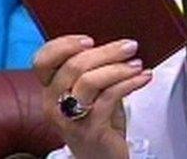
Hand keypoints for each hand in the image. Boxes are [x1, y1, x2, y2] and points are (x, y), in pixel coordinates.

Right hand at [33, 35, 152, 158]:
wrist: (103, 157)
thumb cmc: (99, 121)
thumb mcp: (93, 91)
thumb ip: (96, 69)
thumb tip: (117, 44)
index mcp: (50, 89)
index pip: (43, 61)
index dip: (64, 45)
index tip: (90, 39)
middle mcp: (53, 103)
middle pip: (73, 66)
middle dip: (106, 51)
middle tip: (130, 46)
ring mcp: (69, 118)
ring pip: (89, 80)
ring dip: (118, 68)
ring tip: (138, 64)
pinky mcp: (89, 129)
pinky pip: (109, 97)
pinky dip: (130, 82)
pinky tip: (143, 78)